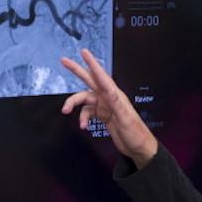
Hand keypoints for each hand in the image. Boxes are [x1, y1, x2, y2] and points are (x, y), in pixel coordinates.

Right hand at [61, 49, 158, 167]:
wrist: (138, 148)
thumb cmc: (135, 133)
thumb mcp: (125, 119)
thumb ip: (116, 104)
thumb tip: (107, 90)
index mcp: (116, 95)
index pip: (102, 77)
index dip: (92, 64)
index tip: (84, 53)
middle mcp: (109, 98)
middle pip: (90, 81)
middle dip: (77, 71)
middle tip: (63, 61)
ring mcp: (106, 106)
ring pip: (85, 99)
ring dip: (74, 105)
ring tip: (65, 111)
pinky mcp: (103, 115)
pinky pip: (87, 112)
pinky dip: (82, 117)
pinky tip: (83, 125)